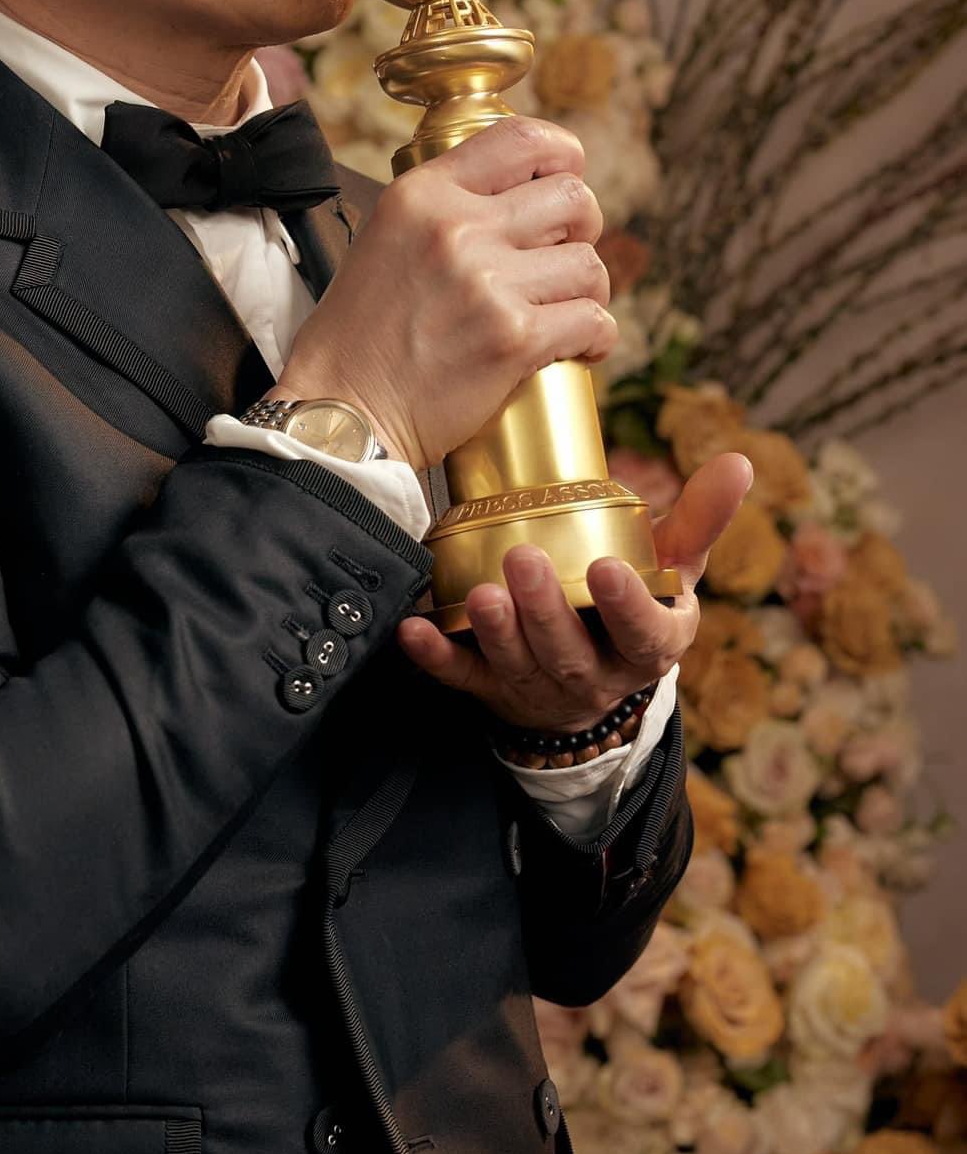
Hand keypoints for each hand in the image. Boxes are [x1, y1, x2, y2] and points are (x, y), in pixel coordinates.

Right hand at [275, 115, 616, 471]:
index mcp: (422, 194)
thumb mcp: (384, 241)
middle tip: (563, 260)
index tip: (568, 179)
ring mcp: (488, 282)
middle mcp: (456, 227)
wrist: (338, 410)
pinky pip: (593, 320)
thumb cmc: (358, 337)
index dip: (564, 156)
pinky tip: (580, 349)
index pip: (522, 138)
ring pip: (589, 264)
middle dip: (584, 229)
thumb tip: (515, 201)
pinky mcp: (513, 337)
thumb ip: (440, 212)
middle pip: (572, 198)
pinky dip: (597, 338)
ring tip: (565, 312)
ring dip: (588, 290)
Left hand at [393, 451, 754, 732]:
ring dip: (496, 632)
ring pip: (518, 666)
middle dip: (546, 611)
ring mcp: (540, 689)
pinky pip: (462, 680)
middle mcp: (596, 676)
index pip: (643, 634)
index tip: (609, 570)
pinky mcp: (493, 693)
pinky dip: (437, 657)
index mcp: (648, 646)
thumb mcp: (673, 570)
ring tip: (480, 593)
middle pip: (569, 652)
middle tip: (523, 560)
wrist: (591, 685)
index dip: (627, 607)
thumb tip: (740, 461)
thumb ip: (701, 519)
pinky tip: (413, 630)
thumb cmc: (632, 608)